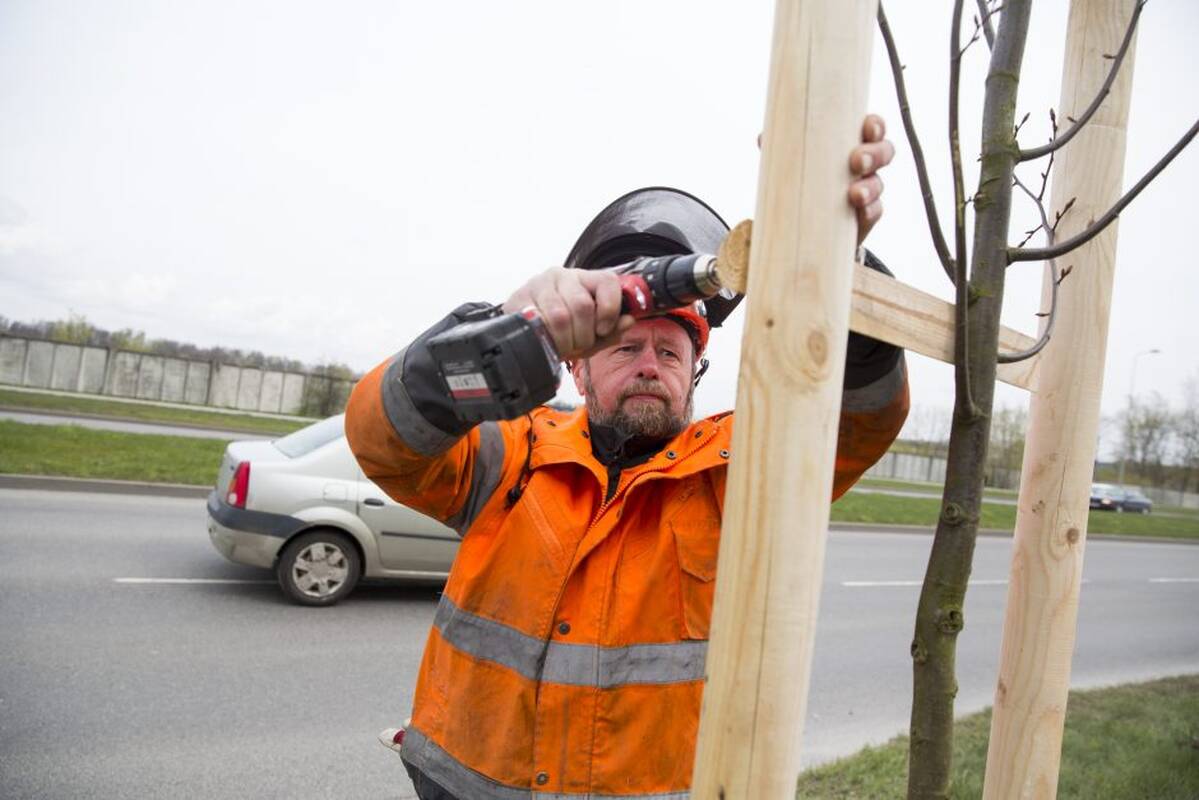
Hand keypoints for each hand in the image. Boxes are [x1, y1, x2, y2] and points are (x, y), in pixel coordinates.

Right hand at [501, 267, 635, 360]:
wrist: (524, 328)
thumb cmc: (563, 330)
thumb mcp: (591, 334)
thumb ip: (612, 330)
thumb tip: (629, 321)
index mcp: (587, 279)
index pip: (608, 282)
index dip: (609, 310)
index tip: (603, 330)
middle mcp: (564, 275)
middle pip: (582, 305)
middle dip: (583, 335)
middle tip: (578, 346)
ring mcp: (540, 284)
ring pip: (559, 315)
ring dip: (564, 341)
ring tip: (562, 347)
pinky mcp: (519, 298)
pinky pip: (537, 321)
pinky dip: (546, 338)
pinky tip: (547, 341)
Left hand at [757, 113, 893, 244]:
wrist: (804, 225)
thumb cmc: (804, 182)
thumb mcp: (794, 163)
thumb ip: (782, 149)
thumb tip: (762, 138)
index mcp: (851, 144)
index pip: (873, 128)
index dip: (875, 126)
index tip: (867, 129)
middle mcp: (865, 165)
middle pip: (884, 152)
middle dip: (874, 155)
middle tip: (856, 162)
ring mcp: (868, 191)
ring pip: (879, 184)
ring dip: (870, 187)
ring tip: (854, 195)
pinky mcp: (865, 217)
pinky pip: (874, 212)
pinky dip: (869, 211)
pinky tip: (860, 211)